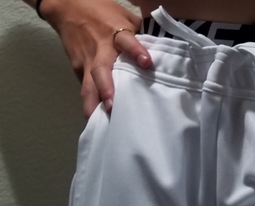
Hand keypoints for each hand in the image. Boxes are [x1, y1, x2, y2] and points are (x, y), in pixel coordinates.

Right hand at [41, 0, 151, 116]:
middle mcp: (100, 50)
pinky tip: (96, 122)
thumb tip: (165, 54)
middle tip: (112, 106)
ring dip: (93, 104)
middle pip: (101, 70)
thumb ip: (142, 35)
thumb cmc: (103, 11)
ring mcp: (87, 62)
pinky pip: (86, 89)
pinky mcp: (78, 69)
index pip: (126, 41)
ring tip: (98, 122)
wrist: (67, 5)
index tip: (147, 63)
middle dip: (106, 89)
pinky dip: (90, 104)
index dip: (136, 51)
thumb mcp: (125, 16)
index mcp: (115, 33)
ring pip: (88, 85)